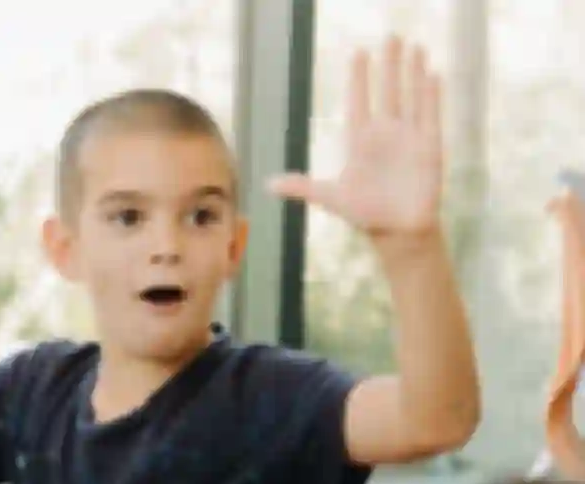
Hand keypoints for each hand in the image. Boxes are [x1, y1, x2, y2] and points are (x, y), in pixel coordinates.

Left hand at [269, 36, 442, 236]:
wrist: (396, 231)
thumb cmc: (364, 214)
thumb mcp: (330, 198)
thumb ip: (302, 187)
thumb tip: (268, 185)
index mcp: (360, 141)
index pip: (359, 101)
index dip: (359, 78)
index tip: (359, 53)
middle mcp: (384, 134)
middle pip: (387, 91)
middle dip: (390, 64)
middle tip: (392, 35)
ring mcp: (408, 138)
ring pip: (410, 97)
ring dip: (413, 72)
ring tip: (415, 47)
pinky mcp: (428, 147)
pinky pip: (430, 116)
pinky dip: (430, 96)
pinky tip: (432, 74)